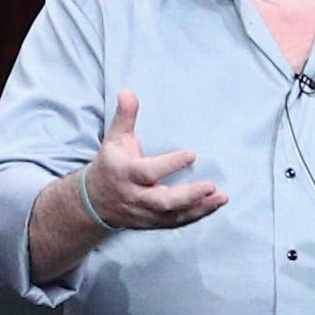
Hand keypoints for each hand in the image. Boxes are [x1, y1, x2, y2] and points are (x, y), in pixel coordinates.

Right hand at [81, 87, 228, 234]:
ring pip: (173, 215)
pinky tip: (213, 205)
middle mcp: (135, 196)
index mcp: (125, 174)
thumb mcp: (114, 140)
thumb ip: (124, 118)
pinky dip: (196, 215)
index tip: (192, 154)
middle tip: (211, 186)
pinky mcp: (153, 222)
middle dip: (188, 196)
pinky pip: (176, 222)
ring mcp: (145, 212)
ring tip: (221, 197)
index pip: (148, 172)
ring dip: (199, 208)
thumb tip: (128, 92)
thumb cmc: (111, 165)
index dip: (170, 164)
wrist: (93, 201)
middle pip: (162, 201)